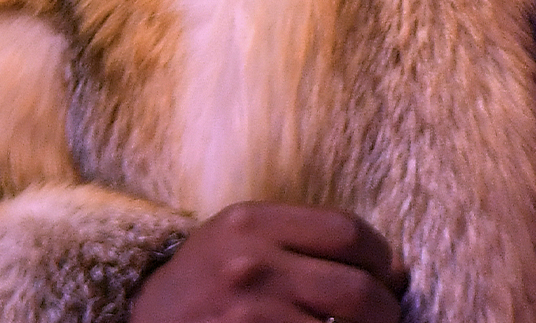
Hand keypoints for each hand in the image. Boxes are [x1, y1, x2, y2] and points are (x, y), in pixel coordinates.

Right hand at [132, 201, 409, 322]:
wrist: (138, 318)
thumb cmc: (204, 281)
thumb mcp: (244, 239)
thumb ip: (308, 241)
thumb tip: (398, 269)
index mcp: (252, 222)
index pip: (349, 233)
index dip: (384, 258)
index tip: (391, 276)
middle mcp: (249, 264)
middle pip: (356, 290)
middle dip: (386, 311)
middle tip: (387, 318)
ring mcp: (245, 314)